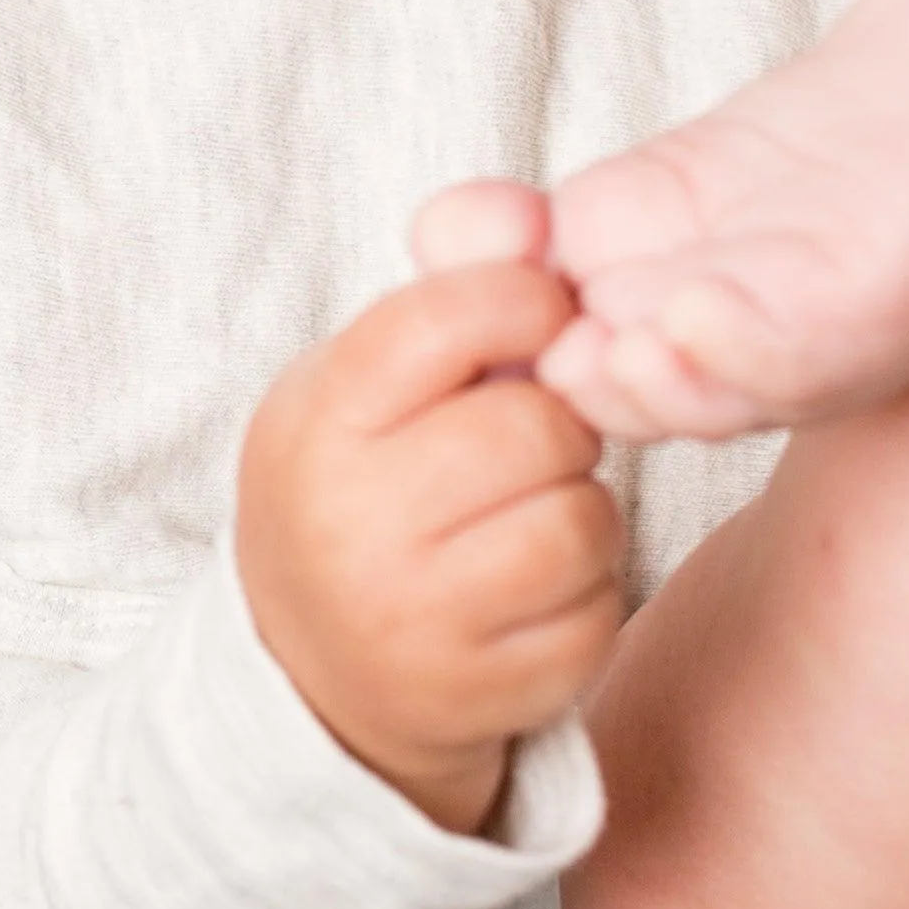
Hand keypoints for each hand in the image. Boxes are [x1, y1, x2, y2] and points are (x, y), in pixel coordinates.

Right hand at [234, 188, 631, 834]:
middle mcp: (351, 524)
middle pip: (536, 426)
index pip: (446, 319)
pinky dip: (585, 594)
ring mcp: (412, 621)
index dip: (523, 303)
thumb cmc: (358, 496)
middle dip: (554, 426)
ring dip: (581, 511)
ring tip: (527, 518)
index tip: (536, 321)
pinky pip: (597, 612)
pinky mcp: (482, 696)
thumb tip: (533, 211)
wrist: (310, 682)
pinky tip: (531, 592)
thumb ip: (449, 293)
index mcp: (316, 424)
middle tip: (522, 448)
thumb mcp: (366, 387)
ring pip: (581, 520)